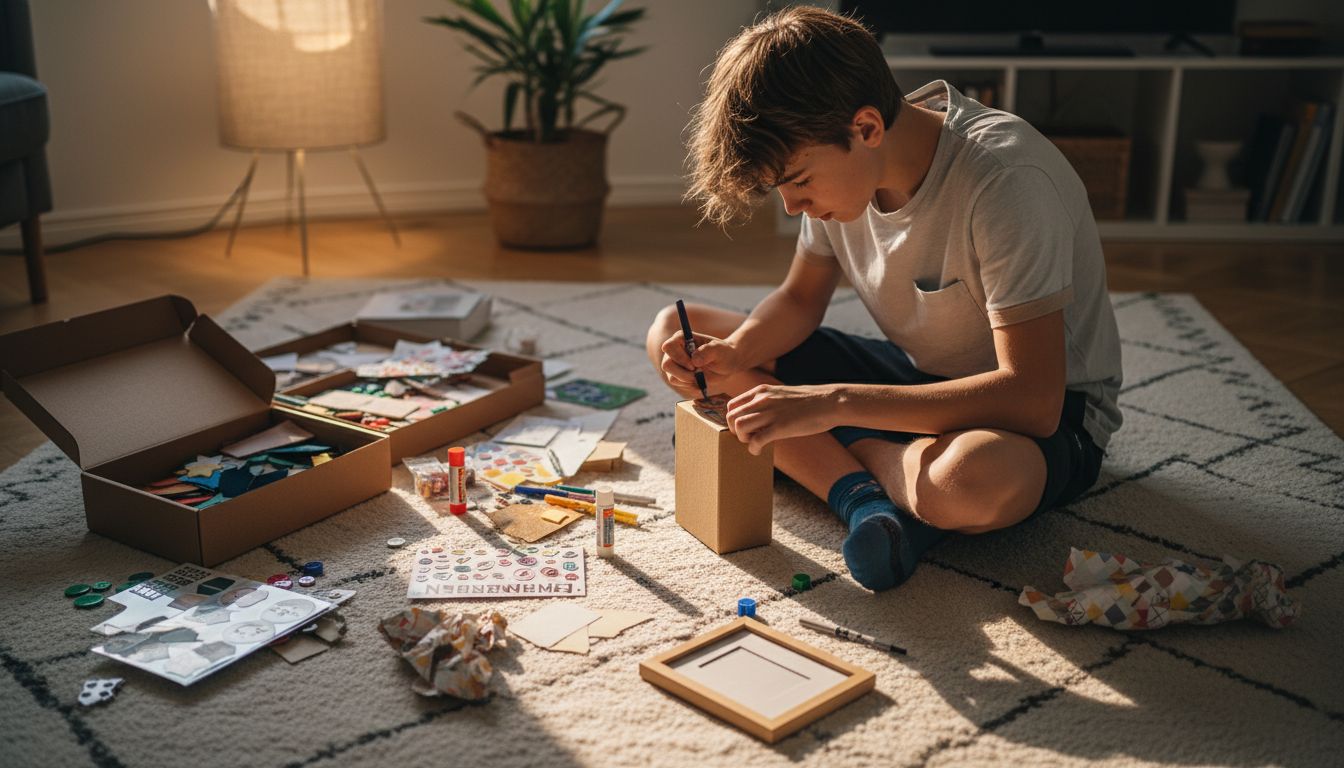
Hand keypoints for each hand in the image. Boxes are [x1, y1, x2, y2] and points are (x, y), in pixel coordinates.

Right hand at [658, 332, 746, 393]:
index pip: (668, 347)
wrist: (727, 364)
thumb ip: (708, 351)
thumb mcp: (720, 350)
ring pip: (671, 377)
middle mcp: (675, 350)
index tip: (693, 365)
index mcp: (682, 338)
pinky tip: (701, 380)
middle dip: (683, 373)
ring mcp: (675, 364)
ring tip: (702, 376)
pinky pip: (679, 384)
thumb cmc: (723, 353)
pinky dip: (690, 385)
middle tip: (698, 373)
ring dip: (688, 380)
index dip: (678, 357)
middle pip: (666, 364)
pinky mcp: (678, 375)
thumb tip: (694, 360)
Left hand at [725, 384, 840, 454]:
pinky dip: (753, 449)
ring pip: (739, 427)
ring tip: (753, 443)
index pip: (731, 405)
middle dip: (734, 431)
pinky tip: (759, 451)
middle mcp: (762, 399)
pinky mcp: (781, 427)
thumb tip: (757, 415)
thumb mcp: (781, 393)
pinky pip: (756, 440)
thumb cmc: (808, 401)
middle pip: (731, 417)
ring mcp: (771, 413)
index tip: (742, 428)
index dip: (732, 420)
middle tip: (747, 437)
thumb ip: (766, 401)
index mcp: (761, 391)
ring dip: (742, 439)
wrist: (829, 402)